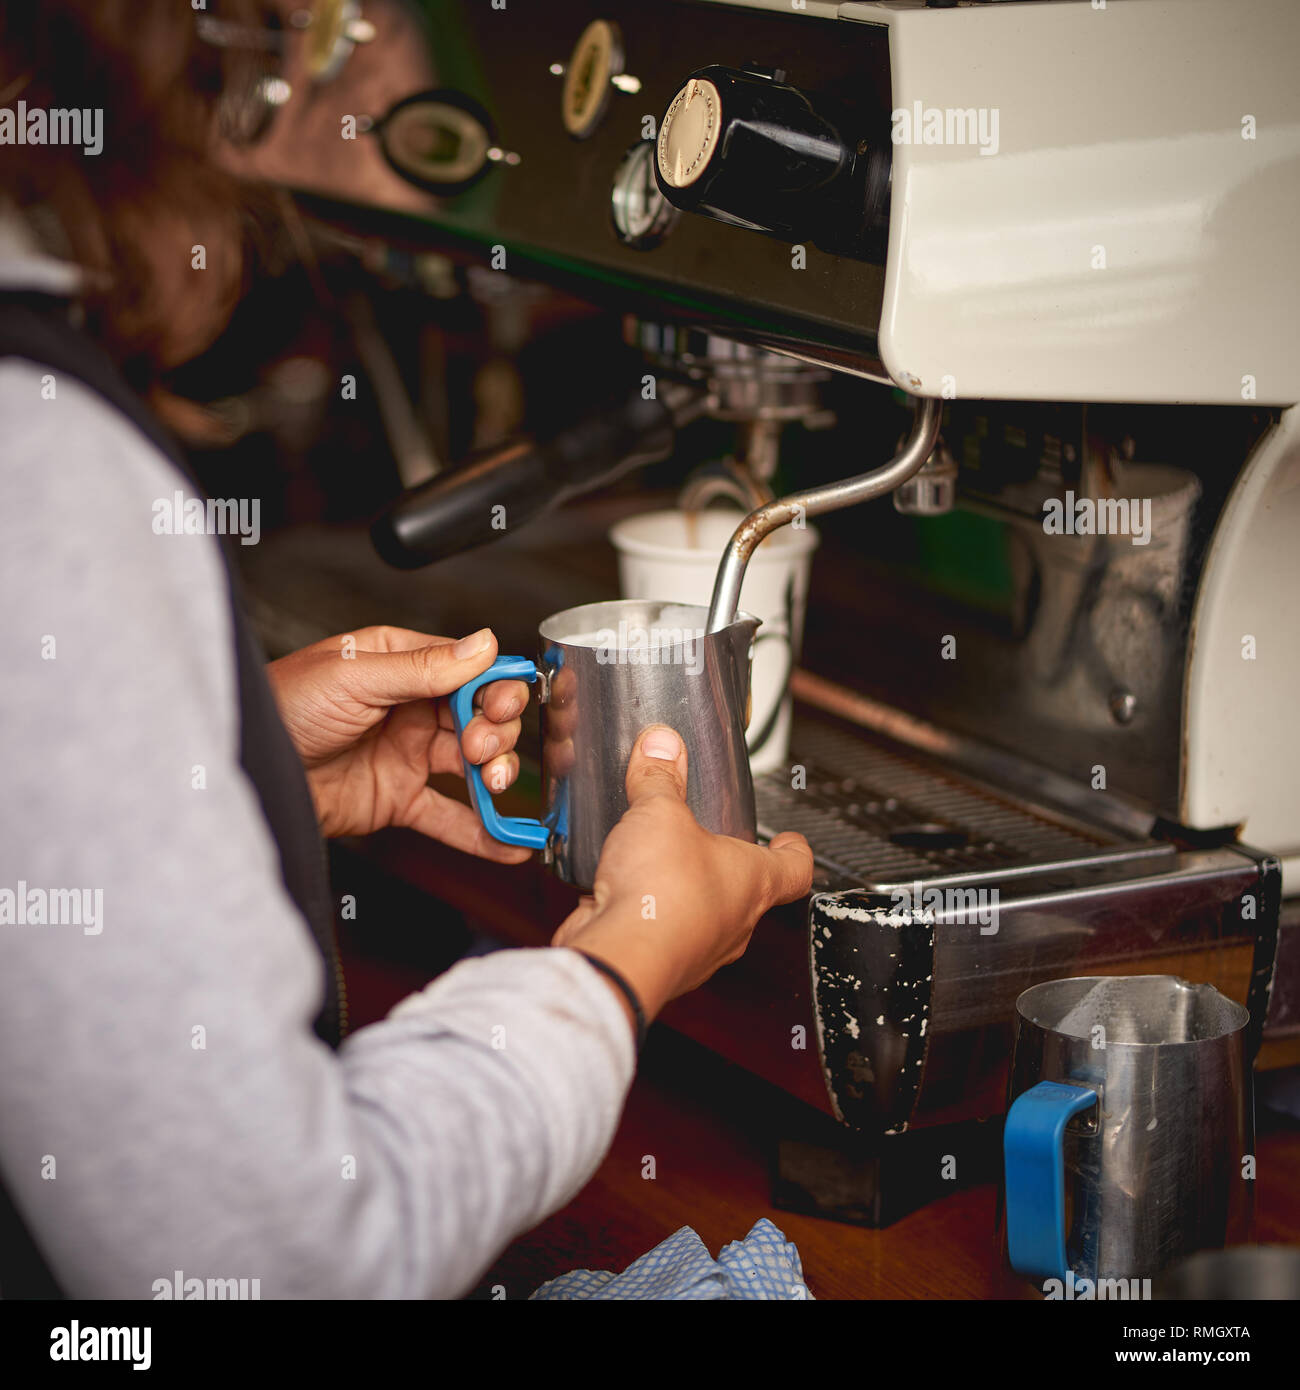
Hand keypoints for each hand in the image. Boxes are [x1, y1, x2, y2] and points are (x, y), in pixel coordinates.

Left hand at [267, 625, 532, 859]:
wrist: (244, 773)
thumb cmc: (280, 709)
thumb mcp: (352, 677)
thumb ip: (422, 667)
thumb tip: (481, 645)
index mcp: (399, 664)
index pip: (468, 672)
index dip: (494, 689)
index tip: (500, 706)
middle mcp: (410, 708)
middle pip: (479, 718)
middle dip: (494, 732)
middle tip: (480, 747)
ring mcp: (406, 755)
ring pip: (473, 765)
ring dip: (496, 775)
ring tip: (493, 785)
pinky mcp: (397, 799)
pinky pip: (449, 817)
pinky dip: (483, 833)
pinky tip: (511, 843)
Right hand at [552, 725, 812, 1028]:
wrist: (618, 956)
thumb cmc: (662, 896)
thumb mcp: (660, 813)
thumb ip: (659, 778)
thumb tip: (662, 746)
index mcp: (753, 881)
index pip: (796, 868)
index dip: (795, 850)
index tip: (790, 839)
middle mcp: (734, 921)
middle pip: (745, 892)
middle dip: (726, 867)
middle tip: (709, 843)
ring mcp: (698, 947)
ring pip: (700, 914)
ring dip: (682, 891)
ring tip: (655, 862)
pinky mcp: (659, 960)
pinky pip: (657, 931)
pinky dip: (642, 911)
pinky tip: (618, 889)